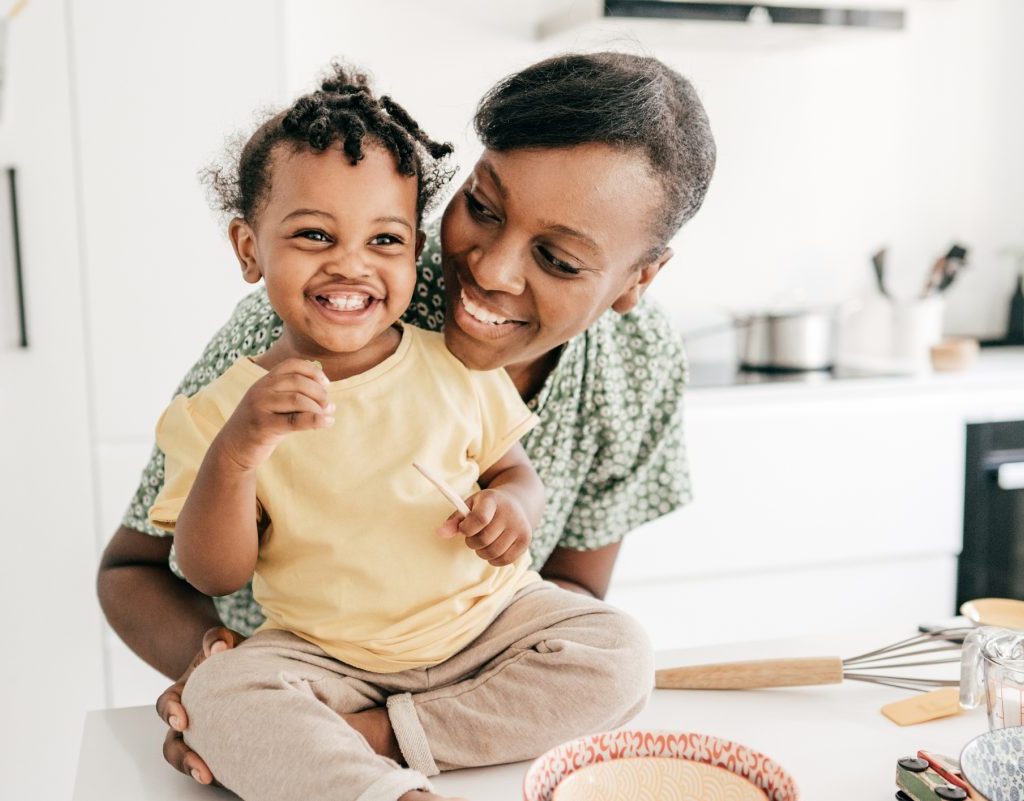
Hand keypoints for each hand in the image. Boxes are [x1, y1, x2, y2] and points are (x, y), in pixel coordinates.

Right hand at [156, 626, 245, 784]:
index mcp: (183, 692)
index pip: (167, 705)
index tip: (182, 719)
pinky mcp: (219, 742)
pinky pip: (216, 758)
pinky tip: (242, 772)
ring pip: (189, 757)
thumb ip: (216, 639)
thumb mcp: (221, 641)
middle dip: (184, 759)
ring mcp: (201, 732)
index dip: (171, 712)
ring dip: (199, 770)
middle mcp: (187, 716)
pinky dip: (224, 768)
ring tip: (217, 780)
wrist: (236, 663)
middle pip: (173, 744)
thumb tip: (219, 648)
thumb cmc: (225, 653)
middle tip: (203, 770)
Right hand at [217, 358, 333, 469]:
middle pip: (298, 381)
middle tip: (329, 406)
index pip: (292, 364)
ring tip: (328, 415)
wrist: (232, 449)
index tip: (326, 384)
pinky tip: (327, 422)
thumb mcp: (273, 405)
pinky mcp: (262, 426)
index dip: (313, 371)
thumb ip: (293, 396)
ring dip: (319, 407)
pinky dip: (315, 420)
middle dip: (320, 392)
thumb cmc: (260, 426)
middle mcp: (260, 389)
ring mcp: (259, 406)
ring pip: (298, 399)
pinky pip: (295, 420)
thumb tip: (327, 396)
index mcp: (264, 381)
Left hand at [438, 488, 531, 565]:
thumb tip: (440, 533)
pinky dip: (494, 559)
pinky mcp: (526, 541)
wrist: (517, 502)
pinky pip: (505, 560)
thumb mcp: (470, 505)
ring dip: (482, 552)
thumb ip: (455, 520)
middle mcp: (509, 513)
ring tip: (483, 543)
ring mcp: (520, 527)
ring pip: (493, 552)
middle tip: (473, 536)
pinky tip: (493, 549)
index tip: (464, 528)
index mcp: (492, 500)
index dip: (466, 529)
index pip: (479, 519)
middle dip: (472, 542)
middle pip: (484, 539)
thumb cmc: (487, 506)